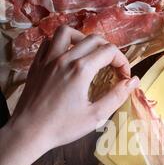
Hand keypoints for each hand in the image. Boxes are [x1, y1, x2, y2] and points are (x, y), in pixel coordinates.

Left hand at [0, 26, 138, 164]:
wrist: (29, 132)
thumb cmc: (62, 127)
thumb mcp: (95, 116)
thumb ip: (117, 96)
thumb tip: (134, 81)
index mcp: (81, 70)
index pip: (109, 52)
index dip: (123, 62)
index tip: (124, 77)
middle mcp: (65, 59)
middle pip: (93, 39)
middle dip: (109, 50)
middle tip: (113, 67)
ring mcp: (48, 59)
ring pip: (67, 32)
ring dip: (84, 38)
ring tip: (90, 52)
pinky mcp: (37, 64)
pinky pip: (48, 42)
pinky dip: (61, 43)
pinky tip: (67, 56)